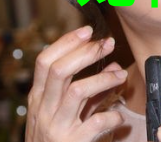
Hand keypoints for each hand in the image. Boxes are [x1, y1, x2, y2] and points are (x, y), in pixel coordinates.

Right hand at [25, 26, 127, 141]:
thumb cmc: (59, 140)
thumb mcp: (69, 112)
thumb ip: (91, 90)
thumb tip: (114, 67)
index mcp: (39, 98)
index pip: (45, 61)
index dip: (67, 42)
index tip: (87, 31)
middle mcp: (43, 110)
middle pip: (60, 70)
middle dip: (86, 52)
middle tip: (107, 43)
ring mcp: (56, 127)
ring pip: (77, 91)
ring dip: (103, 78)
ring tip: (121, 76)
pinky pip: (95, 123)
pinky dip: (111, 115)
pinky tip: (119, 116)